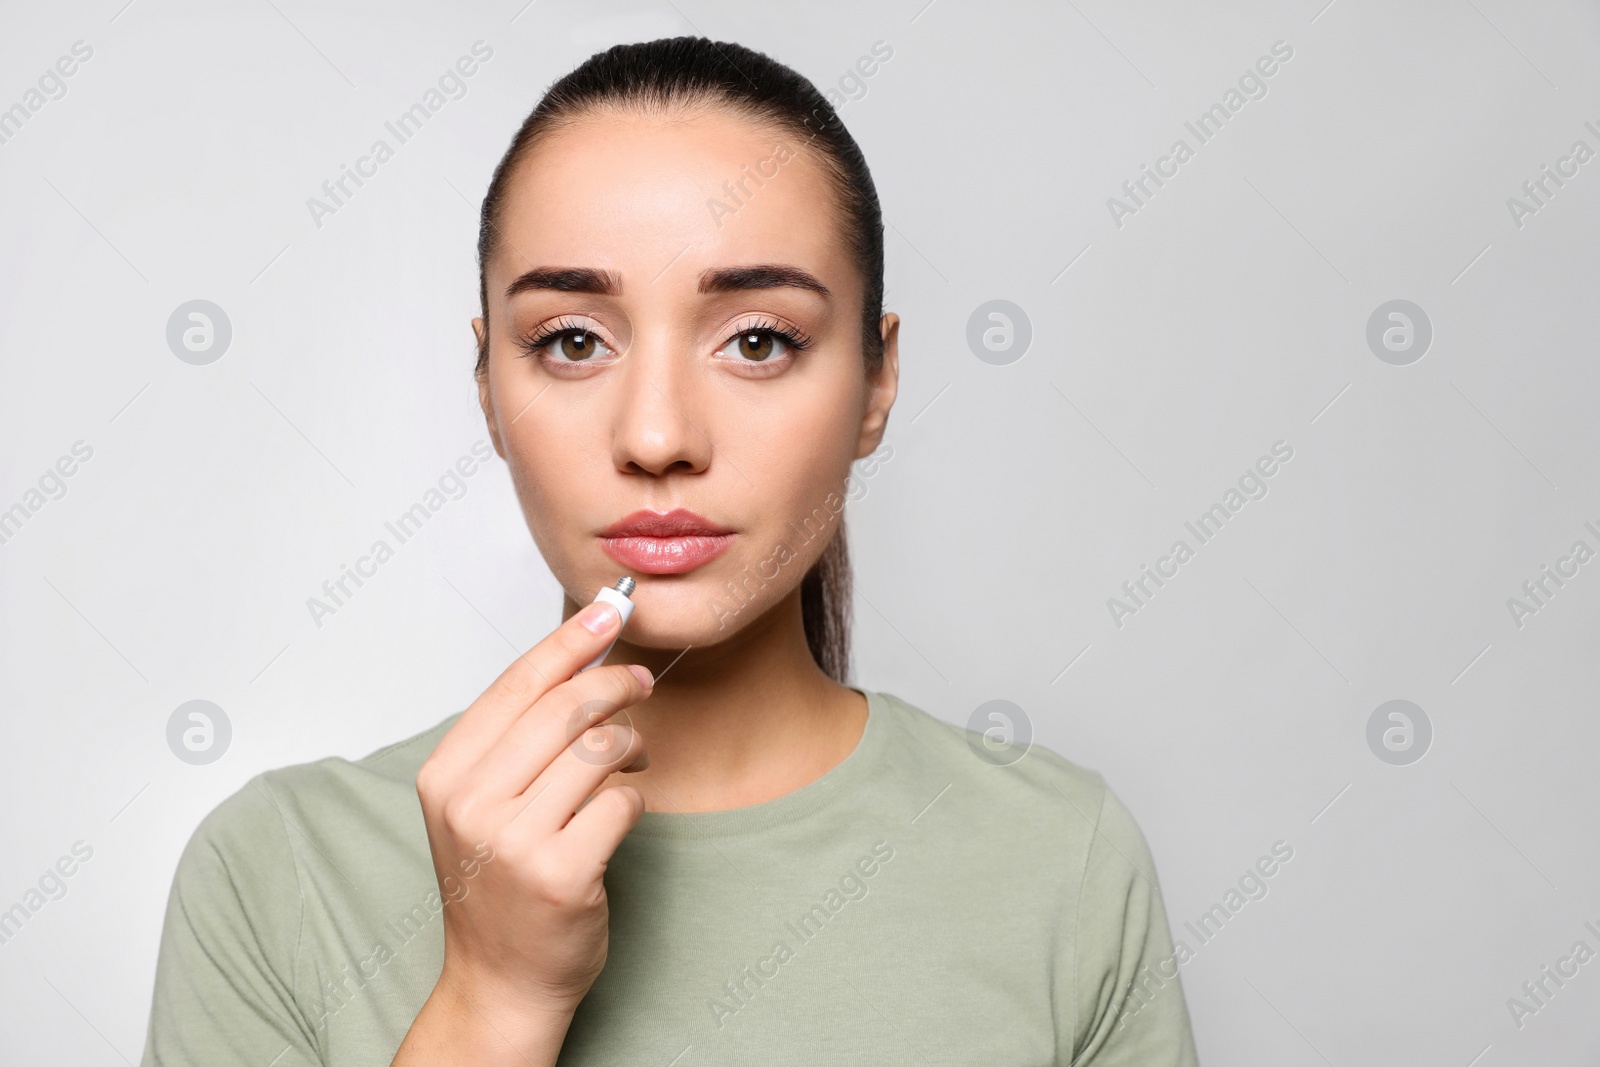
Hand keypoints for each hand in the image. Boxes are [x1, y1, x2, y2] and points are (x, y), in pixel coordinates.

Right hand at [414, 599, 651, 1026]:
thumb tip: (581, 656)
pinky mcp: (562, 875)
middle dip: (616, 684)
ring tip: (630, 759)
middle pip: (564, 708)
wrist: (500, 979)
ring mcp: (515, 842)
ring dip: (629, 745)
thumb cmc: (499, 884)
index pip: (516, 683)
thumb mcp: (481, 802)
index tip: (610, 609)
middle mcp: (471, 803)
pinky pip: (622, 803)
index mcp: (445, 774)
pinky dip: (634, 799)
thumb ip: (517, 736)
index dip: (570, 640)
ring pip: (599, 750)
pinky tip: (622, 810)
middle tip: (641, 683)